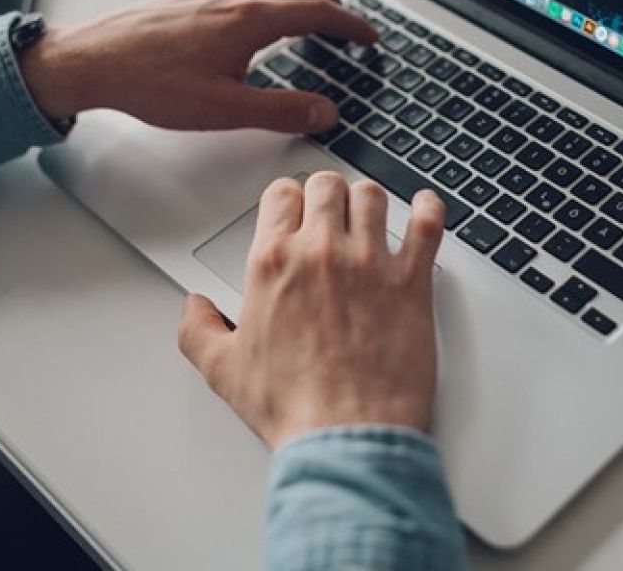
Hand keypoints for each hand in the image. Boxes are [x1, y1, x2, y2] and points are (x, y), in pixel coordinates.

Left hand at [18, 0, 377, 133]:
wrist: (94, 61)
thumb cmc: (150, 83)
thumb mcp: (224, 110)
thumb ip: (281, 111)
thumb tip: (324, 111)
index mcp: (249, 20)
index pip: (317, 12)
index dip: (351, 26)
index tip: (368, 39)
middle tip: (343, 21)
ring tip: (310, 6)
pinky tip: (259, 5)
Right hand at [177, 173, 445, 448]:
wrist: (346, 435)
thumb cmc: (293, 407)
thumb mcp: (224, 370)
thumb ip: (199, 330)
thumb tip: (194, 308)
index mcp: (274, 263)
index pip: (281, 195)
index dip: (288, 199)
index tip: (293, 209)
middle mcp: (322, 252)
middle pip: (327, 186)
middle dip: (327, 194)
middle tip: (330, 211)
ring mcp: (370, 263)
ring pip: (372, 196)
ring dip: (368, 201)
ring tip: (369, 214)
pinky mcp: (412, 281)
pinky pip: (427, 224)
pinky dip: (428, 209)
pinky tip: (423, 208)